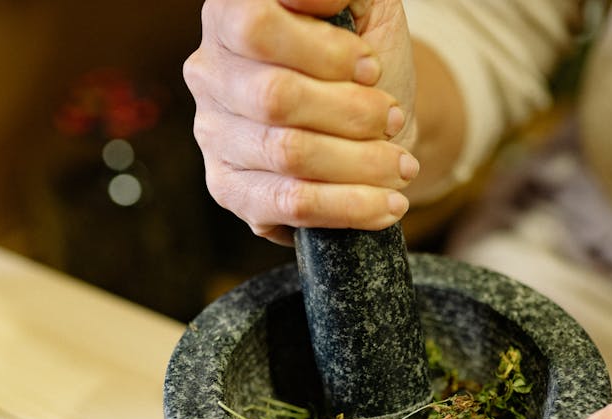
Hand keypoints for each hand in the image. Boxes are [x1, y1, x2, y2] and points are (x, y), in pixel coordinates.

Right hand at [183, 0, 419, 243]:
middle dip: (351, 111)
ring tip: (401, 164)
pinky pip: (290, 204)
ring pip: (288, 154)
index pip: (256, 26)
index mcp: (232, 15)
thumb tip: (324, 2)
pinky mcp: (230, 189)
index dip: (324, 50)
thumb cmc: (362, 59)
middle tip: (392, 117)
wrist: (371, 124)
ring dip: (361, 162)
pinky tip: (387, 203)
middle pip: (275, 97)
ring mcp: (213, 134)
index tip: (371, 66)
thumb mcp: (364, 9)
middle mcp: (210, 72)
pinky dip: (349, 206)